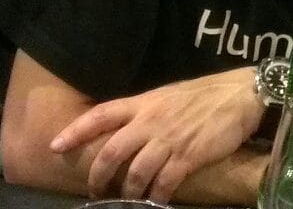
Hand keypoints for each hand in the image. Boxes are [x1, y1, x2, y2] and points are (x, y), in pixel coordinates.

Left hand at [49, 67, 262, 201]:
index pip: (100, 115)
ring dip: (128, 192)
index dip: (75, 131)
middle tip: (94, 191)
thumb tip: (125, 130)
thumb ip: (144, 113)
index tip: (55, 146)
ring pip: (135, 172)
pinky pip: (164, 182)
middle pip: (111, 151)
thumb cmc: (202, 95)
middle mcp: (149, 121)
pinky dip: (157, 196)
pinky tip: (156, 201)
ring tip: (127, 200)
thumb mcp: (165, 96)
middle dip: (97, 176)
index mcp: (142, 103)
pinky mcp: (188, 156)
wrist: (238, 94)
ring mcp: (168, 139)